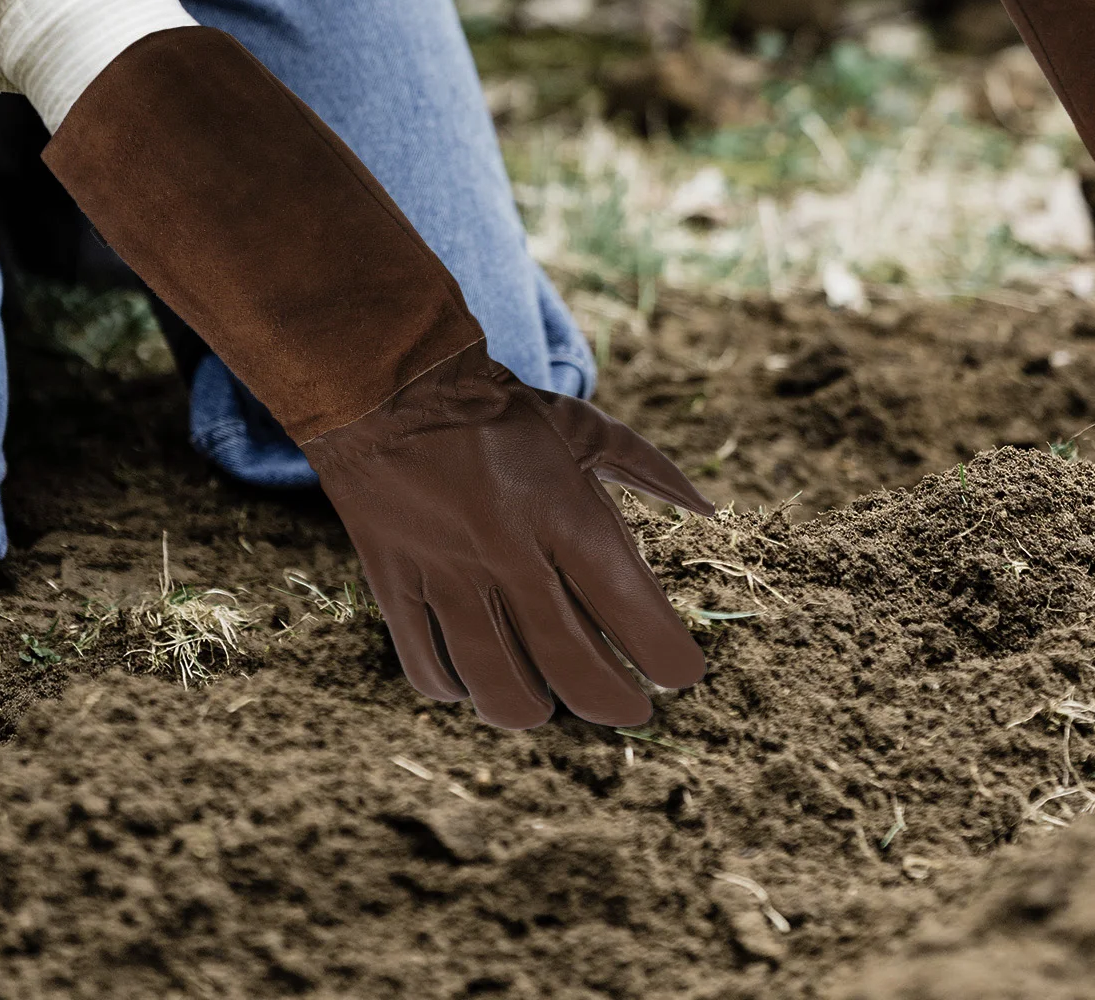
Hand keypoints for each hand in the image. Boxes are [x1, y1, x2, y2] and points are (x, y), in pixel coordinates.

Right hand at [308, 344, 712, 728]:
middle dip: (615, 702)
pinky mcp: (395, 584)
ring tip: (550, 704)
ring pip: (496, 685)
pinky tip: (475, 680)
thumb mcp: (583, 427)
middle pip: (572, 667)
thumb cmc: (498, 409)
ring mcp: (448, 574)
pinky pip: (426, 667)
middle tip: (632, 709)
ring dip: (533, 708)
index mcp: (563, 511)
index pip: (633, 611)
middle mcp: (509, 552)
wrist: (388, 385)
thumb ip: (648, 469)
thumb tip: (707, 508)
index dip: (669, 657)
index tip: (683, 672)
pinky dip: (456, 689)